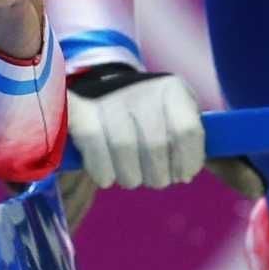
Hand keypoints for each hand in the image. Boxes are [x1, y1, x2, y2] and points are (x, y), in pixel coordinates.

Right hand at [67, 62, 207, 188]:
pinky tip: (107, 177)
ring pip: (124, 149)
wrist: (104, 91)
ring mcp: (109, 98)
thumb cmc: (148, 114)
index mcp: (171, 90)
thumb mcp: (175, 116)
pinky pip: (95, 150)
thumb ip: (186, 144)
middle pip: (155, 146)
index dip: (187, 161)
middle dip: (158, 176)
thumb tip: (185, 176)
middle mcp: (141, 89)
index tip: (182, 176)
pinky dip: (102, 172)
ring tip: (131, 178)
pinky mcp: (81, 110)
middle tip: (154, 180)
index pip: (186, 131)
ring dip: (130, 177)